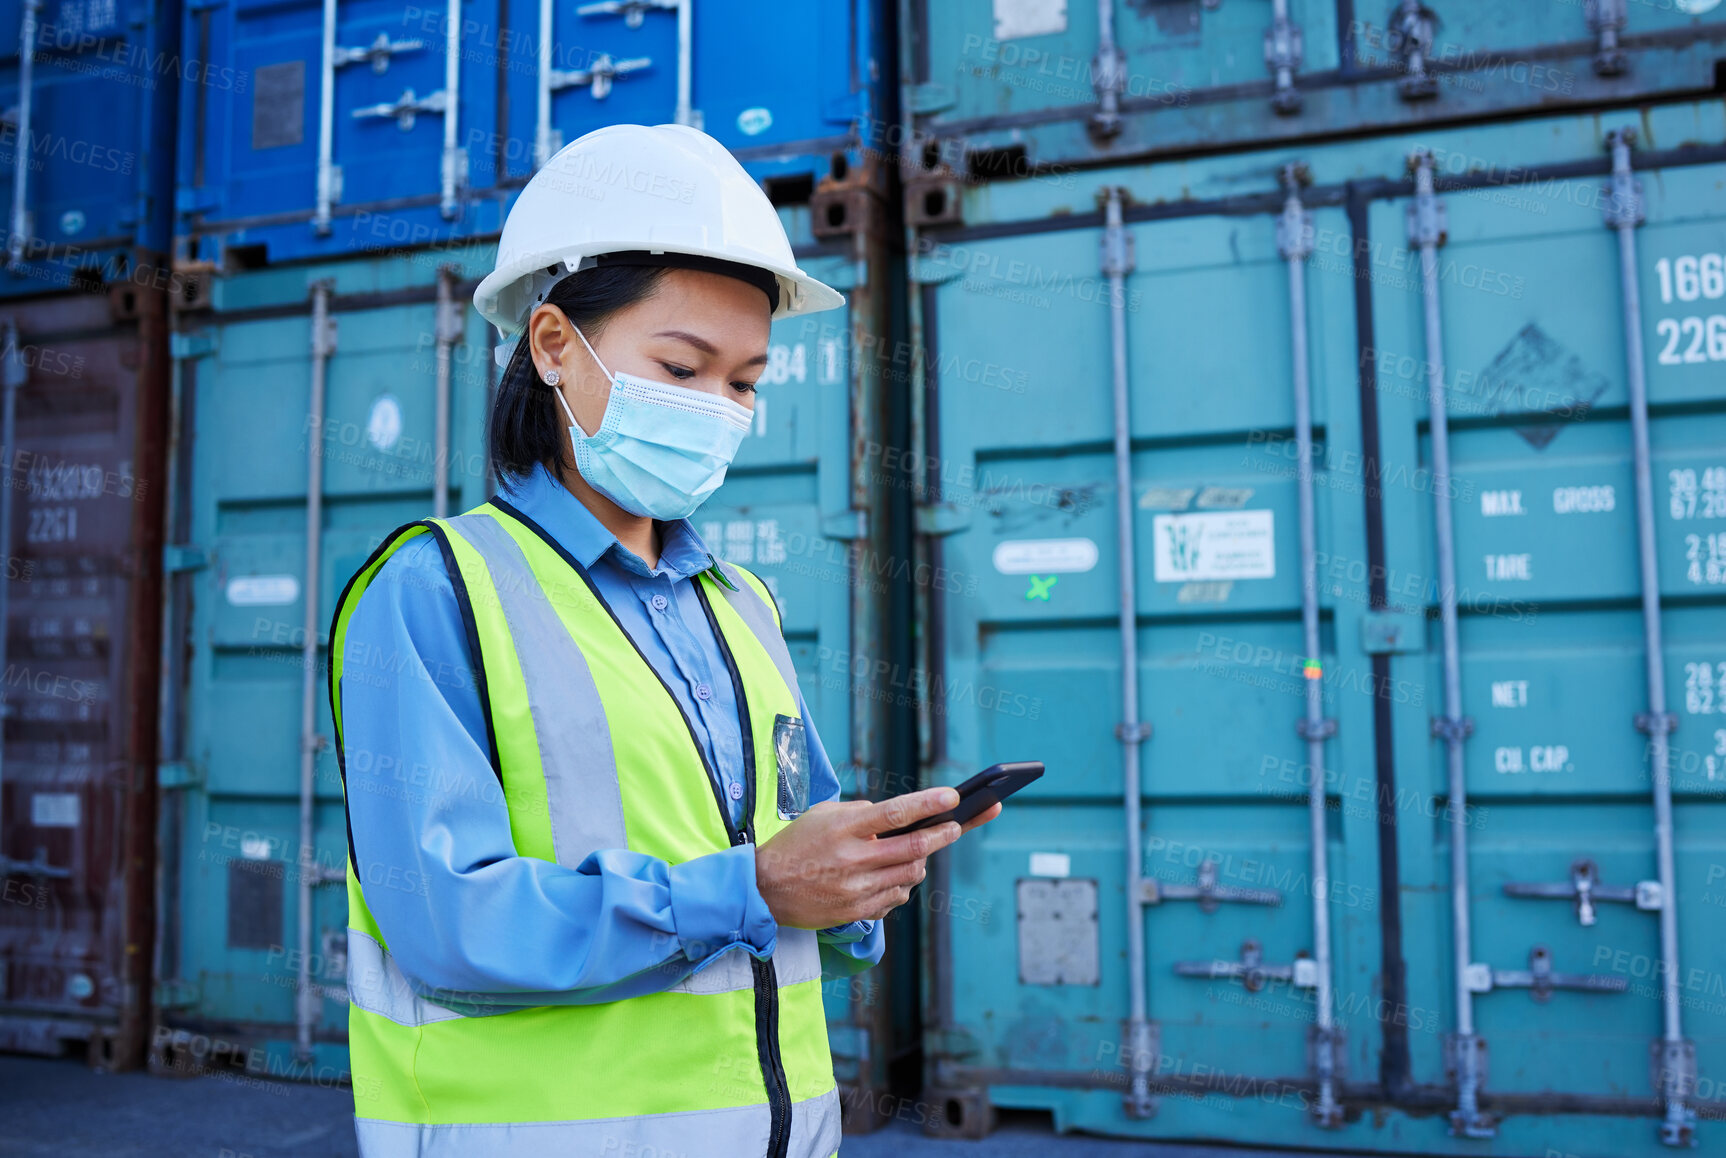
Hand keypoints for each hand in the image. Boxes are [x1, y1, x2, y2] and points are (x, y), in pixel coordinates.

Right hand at [755, 787, 1003, 927]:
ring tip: (913, 851)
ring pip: (910, 874)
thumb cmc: (796, 844)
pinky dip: (902, 883)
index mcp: (843, 829)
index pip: (894, 814)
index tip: (951, 796)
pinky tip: (891, 875)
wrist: (766, 889)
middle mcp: (853, 859)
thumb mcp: (823, 814)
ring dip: (919, 859)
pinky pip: (898, 897)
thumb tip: (897, 817)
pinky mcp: (858, 912)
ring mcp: (857, 889)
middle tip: (955, 825)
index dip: (927, 805)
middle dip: (942, 835)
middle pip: (912, 848)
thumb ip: (861, 812)